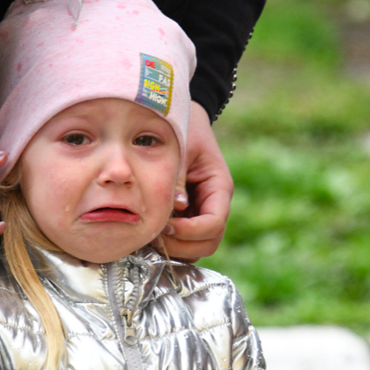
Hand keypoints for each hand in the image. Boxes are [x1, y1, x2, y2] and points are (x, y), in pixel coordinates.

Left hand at [162, 101, 232, 261]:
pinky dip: (169, 243)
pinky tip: (150, 231)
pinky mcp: (188, 217)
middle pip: (209, 243)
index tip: (167, 225)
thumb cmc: (184, 130)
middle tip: (155, 234)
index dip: (191, 231)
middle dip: (182, 244)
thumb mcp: (180, 148)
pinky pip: (184, 241)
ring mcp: (201, 213)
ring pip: (197, 248)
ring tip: (151, 234)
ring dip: (175, 247)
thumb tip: (175, 209)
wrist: (183, 121)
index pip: (214, 223)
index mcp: (219, 187)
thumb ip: (176, 179)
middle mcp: (214, 205)